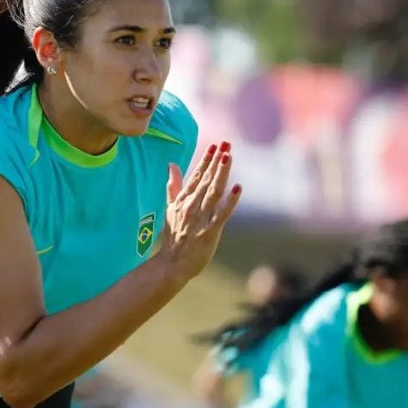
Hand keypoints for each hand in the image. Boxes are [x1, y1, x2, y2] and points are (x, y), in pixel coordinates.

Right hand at [154, 142, 240, 284]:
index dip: (206, 160)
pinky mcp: (209, 232)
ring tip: (228, 157)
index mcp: (183, 200)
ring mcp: (200, 219)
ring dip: (221, 174)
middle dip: (216, 161)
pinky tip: (238, 188)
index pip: (196, 176)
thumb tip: (172, 165)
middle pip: (206, 180)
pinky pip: (222, 214)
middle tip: (226, 143)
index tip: (215, 146)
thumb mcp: (170, 208)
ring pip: (213, 192)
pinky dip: (230, 201)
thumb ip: (173, 186)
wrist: (171, 263)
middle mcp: (191, 206)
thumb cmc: (173, 236)